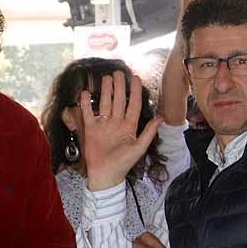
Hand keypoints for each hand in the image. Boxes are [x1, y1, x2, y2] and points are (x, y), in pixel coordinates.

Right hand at [81, 71, 161, 190]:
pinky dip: (86, 103)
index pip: (133, 105)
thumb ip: (148, 133)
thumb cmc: (123, 163)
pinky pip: (88, 113)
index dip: (135, 91)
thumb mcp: (138, 148)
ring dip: (106, 91)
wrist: (105, 175)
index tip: (135, 78)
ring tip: (106, 78)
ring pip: (105, 103)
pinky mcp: (91, 129)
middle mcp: (116, 122)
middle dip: (119, 87)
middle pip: (118, 100)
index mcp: (129, 126)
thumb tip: (161, 118)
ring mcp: (103, 125)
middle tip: (118, 73)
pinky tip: (85, 93)